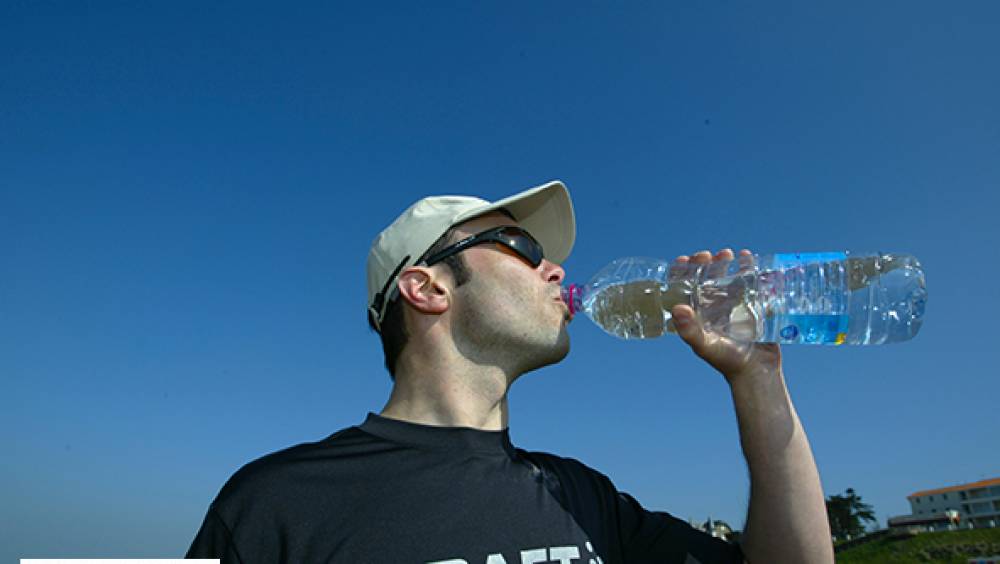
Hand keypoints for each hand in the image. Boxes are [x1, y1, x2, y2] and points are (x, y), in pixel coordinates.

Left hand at [669, 248, 781, 381]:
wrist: (757, 370)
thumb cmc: (726, 360)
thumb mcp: (705, 345)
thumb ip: (690, 330)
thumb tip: (677, 308)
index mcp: (696, 315)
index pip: (684, 289)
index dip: (681, 273)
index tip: (684, 260)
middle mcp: (711, 308)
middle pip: (704, 279)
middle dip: (705, 264)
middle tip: (707, 255)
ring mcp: (731, 305)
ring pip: (725, 277)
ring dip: (724, 263)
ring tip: (727, 253)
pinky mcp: (751, 305)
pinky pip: (748, 282)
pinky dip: (747, 268)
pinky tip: (746, 257)